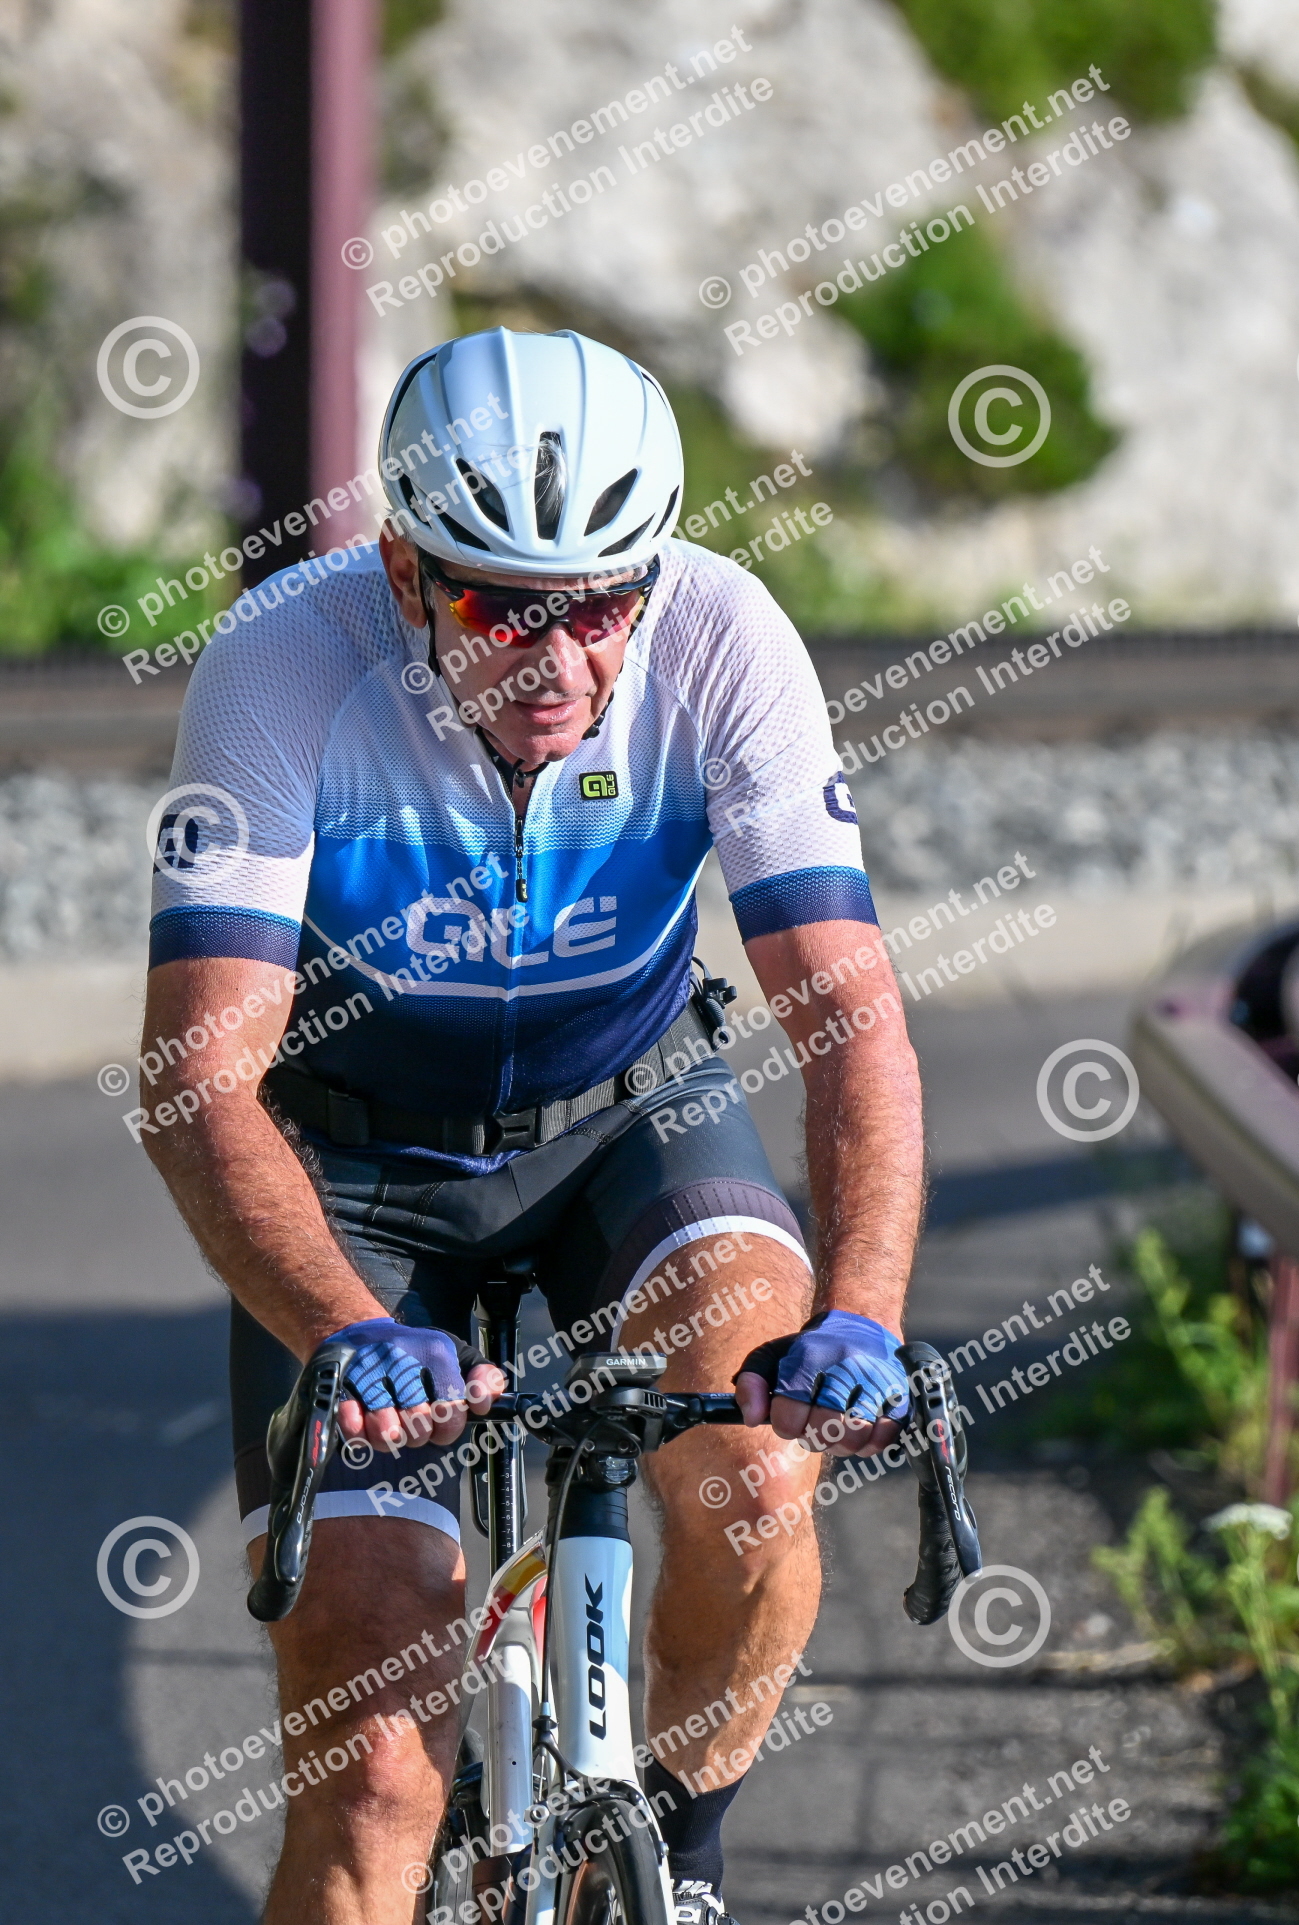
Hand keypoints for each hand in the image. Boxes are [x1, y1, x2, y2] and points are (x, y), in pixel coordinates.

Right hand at [327, 1318, 504, 1452]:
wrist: (361, 1334)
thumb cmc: (414, 1354)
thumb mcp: (455, 1356)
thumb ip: (481, 1377)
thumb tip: (486, 1401)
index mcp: (435, 1352)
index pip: (451, 1407)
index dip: (449, 1426)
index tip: (443, 1422)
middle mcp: (402, 1358)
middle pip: (419, 1424)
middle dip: (420, 1434)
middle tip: (415, 1423)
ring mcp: (369, 1372)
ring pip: (387, 1432)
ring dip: (391, 1437)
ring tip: (392, 1425)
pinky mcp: (341, 1385)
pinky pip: (352, 1427)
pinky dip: (360, 1435)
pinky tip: (365, 1424)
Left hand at [734, 1309, 908, 1458]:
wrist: (862, 1323)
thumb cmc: (812, 1350)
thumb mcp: (773, 1356)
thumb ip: (751, 1384)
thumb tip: (752, 1418)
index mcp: (810, 1357)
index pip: (789, 1415)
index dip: (786, 1424)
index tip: (790, 1417)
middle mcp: (847, 1367)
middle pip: (824, 1430)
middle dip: (814, 1436)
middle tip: (815, 1423)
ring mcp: (879, 1381)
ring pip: (855, 1438)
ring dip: (841, 1442)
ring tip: (837, 1425)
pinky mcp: (902, 1396)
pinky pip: (882, 1439)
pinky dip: (868, 1442)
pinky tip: (859, 1426)